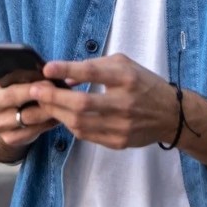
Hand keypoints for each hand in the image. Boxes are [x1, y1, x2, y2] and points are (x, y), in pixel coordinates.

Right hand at [0, 50, 58, 147]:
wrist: (12, 122)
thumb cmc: (19, 89)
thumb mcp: (13, 76)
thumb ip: (13, 66)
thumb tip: (7, 59)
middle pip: (12, 95)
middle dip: (33, 90)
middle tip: (50, 85)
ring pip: (25, 115)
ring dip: (45, 108)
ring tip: (60, 100)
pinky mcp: (9, 138)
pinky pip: (31, 131)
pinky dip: (46, 124)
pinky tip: (58, 116)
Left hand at [31, 53, 176, 149]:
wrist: (171, 115)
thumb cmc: (143, 84)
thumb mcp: (123, 64)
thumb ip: (94, 66)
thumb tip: (64, 76)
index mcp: (127, 78)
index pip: (95, 73)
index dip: (69, 70)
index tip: (48, 68)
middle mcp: (125, 103)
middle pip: (83, 104)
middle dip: (54, 98)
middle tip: (35, 90)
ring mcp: (122, 125)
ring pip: (80, 123)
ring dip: (57, 113)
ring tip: (44, 103)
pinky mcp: (118, 141)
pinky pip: (86, 135)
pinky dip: (71, 124)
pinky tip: (62, 115)